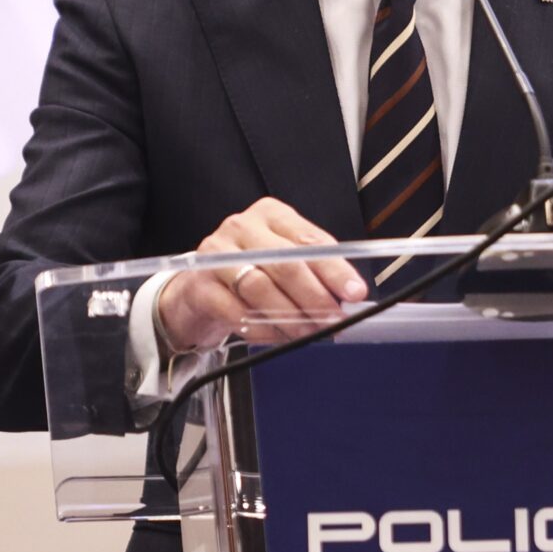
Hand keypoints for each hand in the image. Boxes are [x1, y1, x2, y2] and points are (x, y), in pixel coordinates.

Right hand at [154, 198, 365, 352]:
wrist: (197, 292)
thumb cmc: (249, 273)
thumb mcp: (283, 262)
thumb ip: (314, 273)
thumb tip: (348, 297)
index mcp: (271, 215)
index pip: (310, 241)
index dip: (336, 269)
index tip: (355, 293)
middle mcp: (243, 228)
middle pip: (287, 263)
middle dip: (316, 297)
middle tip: (334, 320)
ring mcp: (217, 254)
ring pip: (261, 287)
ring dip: (291, 316)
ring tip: (308, 332)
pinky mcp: (200, 285)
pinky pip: (237, 311)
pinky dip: (263, 328)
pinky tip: (278, 336)